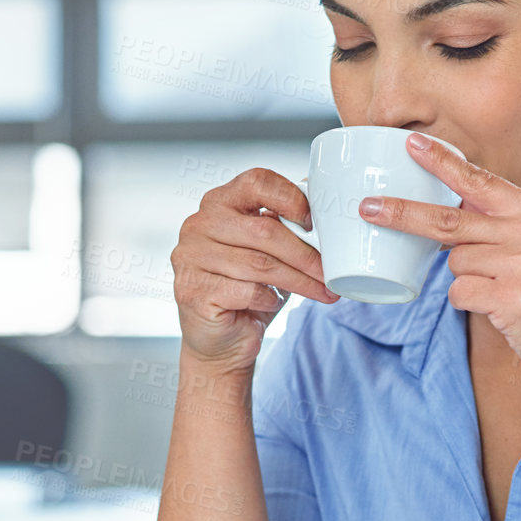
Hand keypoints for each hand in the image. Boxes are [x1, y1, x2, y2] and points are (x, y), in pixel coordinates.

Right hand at [172, 167, 339, 372]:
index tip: (315, 224)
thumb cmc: (249, 289)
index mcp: (219, 202)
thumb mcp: (271, 251)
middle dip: (305, 254)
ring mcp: (190, 257)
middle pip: (265, 230)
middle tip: (330, 272)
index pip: (257, 182)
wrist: (221, 339)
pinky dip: (269, 299)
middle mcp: (198, 224)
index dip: (291, 199)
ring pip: (260, 264)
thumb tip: (327, 207)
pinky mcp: (192, 290)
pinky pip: (247, 291)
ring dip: (299, 280)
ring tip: (322, 291)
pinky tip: (274, 302)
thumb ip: (286, 225)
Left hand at [357, 134, 520, 404]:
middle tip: (367, 209)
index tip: (410, 144)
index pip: (482, 181)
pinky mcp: (513, 297)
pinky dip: (472, 305)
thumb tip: (460, 222)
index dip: (441, 161)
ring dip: (470, 282)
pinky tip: (506, 315)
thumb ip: (515, 230)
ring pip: (456, 263)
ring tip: (508, 298)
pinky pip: (461, 293)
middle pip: (450, 219)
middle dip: (403, 214)